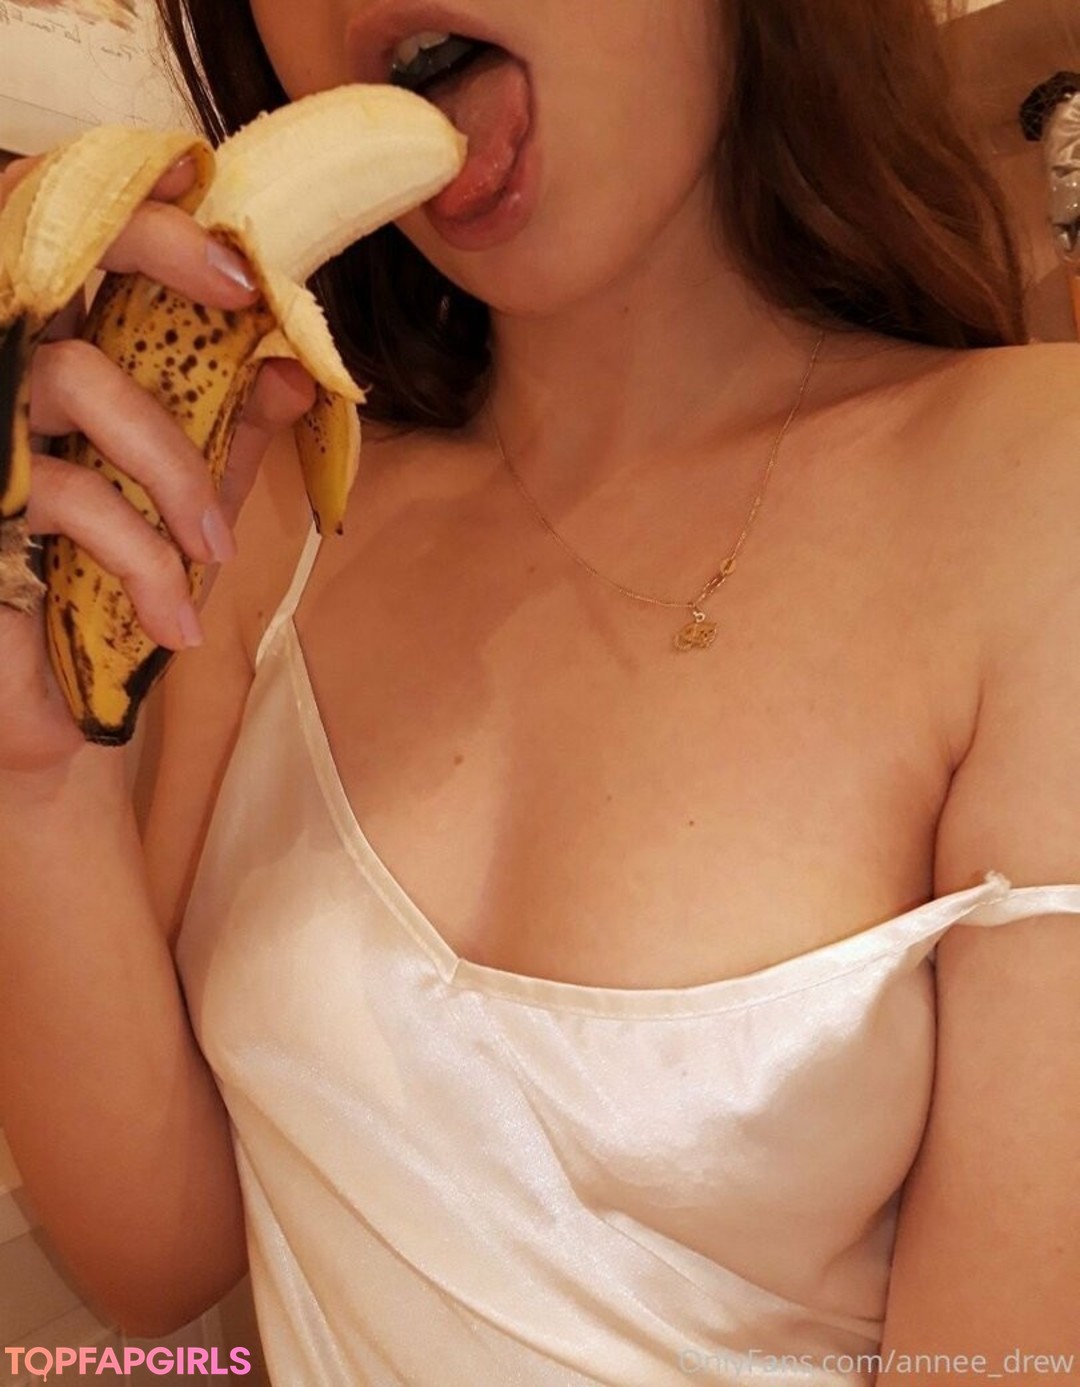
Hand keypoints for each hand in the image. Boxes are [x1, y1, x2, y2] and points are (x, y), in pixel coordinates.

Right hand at [0, 153, 315, 774]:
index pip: (72, 242)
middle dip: (151, 246)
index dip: (127, 199)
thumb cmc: (109, 590)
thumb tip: (293, 372)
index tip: (200, 183)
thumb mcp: (184, 504)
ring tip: (215, 550)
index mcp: (52, 359)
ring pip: (76, 379)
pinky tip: (170, 620)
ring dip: (173, 466)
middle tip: (238, 285)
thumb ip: (227, 437)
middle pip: (50, 254)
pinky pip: (69, 493)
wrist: (52, 702)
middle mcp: (3, 375)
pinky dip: (141, 557)